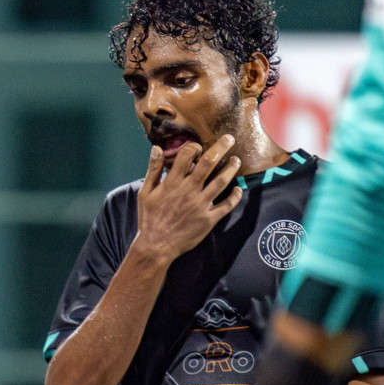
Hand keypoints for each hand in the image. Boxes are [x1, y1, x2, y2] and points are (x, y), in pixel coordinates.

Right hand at [133, 136, 242, 264]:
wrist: (156, 245)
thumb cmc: (149, 219)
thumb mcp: (145, 193)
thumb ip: (152, 170)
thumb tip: (157, 148)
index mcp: (173, 182)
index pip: (187, 155)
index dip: (194, 147)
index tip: (198, 147)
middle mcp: (189, 190)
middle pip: (209, 162)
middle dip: (221, 147)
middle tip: (229, 138)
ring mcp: (200, 205)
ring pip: (221, 181)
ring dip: (231, 168)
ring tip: (236, 160)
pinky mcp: (208, 219)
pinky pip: (226, 205)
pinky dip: (235, 196)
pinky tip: (238, 189)